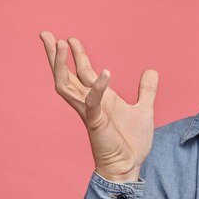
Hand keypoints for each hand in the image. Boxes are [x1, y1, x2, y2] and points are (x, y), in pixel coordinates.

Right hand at [40, 31, 158, 181]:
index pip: (81, 71)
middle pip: (65, 75)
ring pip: (66, 85)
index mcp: (98, 98)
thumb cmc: (132, 141)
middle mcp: (89, 102)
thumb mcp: (145, 109)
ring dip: (62, 65)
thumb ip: (147, 90)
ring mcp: (89, 112)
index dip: (75, 55)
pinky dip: (97, 87)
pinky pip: (92, 102)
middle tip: (45, 34)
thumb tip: (152, 70)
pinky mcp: (96, 123)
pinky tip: (105, 72)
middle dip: (55, 55)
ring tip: (61, 44)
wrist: (130, 165)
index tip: (68, 37)